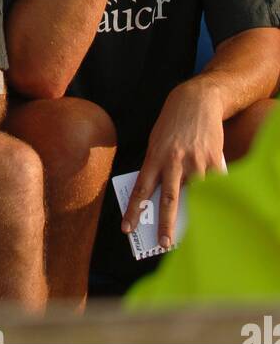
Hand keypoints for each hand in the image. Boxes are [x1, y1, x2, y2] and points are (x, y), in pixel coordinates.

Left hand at [122, 79, 224, 248]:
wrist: (196, 100)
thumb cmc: (173, 124)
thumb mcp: (156, 142)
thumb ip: (157, 167)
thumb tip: (160, 197)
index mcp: (154, 157)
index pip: (141, 190)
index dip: (133, 211)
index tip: (127, 229)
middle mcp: (173, 161)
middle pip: (167, 199)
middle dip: (164, 224)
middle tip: (163, 243)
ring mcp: (195, 161)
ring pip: (195, 195)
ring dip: (195, 215)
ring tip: (197, 231)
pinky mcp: (213, 158)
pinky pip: (215, 184)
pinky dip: (216, 197)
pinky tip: (216, 208)